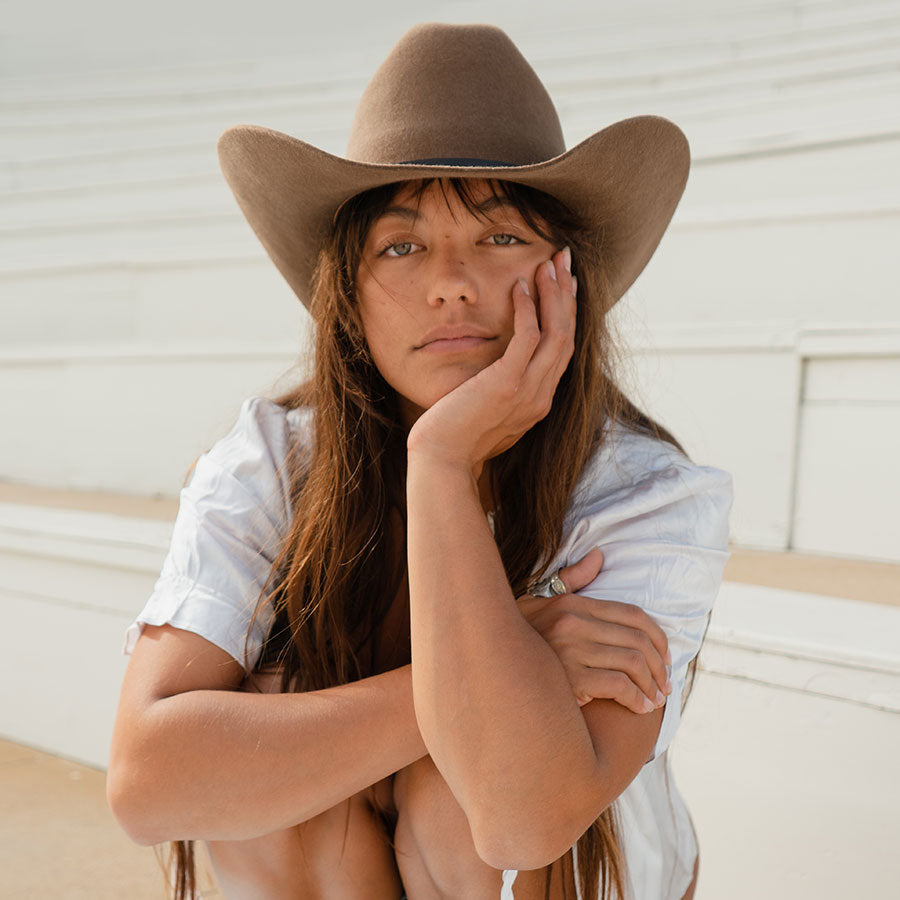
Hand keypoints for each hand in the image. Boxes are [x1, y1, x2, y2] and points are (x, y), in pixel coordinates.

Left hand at [406, 246, 575, 474]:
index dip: (566, 314)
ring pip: (556, 333)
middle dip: (567, 294)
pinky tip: (520, 285)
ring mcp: (527, 392)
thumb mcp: (489, 414)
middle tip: (564, 260)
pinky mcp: (506, 384)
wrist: (441, 461)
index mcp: (538, 402)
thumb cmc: (456, 439)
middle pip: (567, 336)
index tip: (564, 285)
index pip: (562, 350)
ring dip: (553, 294)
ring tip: (549, 263)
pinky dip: (528, 309)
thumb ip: (502, 393)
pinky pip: (527, 337)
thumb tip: (500, 375)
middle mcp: (541, 396)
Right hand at [517, 548, 672, 713]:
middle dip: (659, 665)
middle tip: (665, 685)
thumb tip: (599, 555)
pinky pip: (619, 686)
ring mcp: (570, 650)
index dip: (658, 636)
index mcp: (572, 604)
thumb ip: (571, 580)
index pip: (632, 615)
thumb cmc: (519, 638)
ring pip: (632, 663)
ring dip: (651, 686)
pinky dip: (636, 699)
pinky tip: (640, 709)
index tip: (665, 657)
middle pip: (638, 640)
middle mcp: (573, 622)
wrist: (491, 670)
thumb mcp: (540, 603)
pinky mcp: (570, 679)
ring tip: (654, 699)